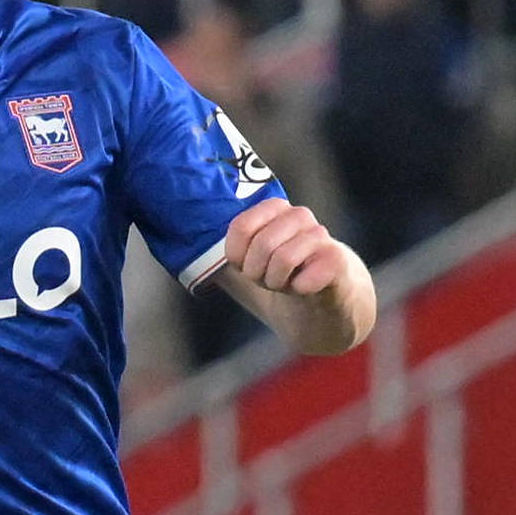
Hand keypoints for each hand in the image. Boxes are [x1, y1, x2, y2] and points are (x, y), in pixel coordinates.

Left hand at [223, 196, 357, 298]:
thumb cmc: (279, 277)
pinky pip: (306, 279)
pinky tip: (307, 289)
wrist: (321, 305)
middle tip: (270, 279)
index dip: (238, 257)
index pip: (240, 227)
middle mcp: (299, 215)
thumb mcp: (245, 262)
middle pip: (261, 244)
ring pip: (283, 260)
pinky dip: (299, 291)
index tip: (247, 267)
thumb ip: (220, 249)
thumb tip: (177, 233)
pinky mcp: (337, 260)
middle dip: (258, 273)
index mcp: (274, 209)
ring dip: (278, 282)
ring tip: (288, 283)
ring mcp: (322, 236)